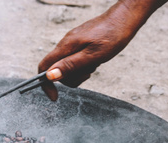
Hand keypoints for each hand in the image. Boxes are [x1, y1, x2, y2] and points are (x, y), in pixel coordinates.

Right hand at [38, 0, 166, 99]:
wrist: (124, 20)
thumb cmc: (112, 37)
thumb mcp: (92, 56)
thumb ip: (70, 66)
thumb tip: (50, 76)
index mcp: (66, 46)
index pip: (44, 66)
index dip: (46, 84)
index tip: (54, 97)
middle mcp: (65, 44)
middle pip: (56, 70)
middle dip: (70, 78)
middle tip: (88, 72)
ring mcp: (72, 43)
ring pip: (67, 66)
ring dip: (79, 71)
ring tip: (94, 64)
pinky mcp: (79, 43)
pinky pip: (75, 60)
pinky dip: (83, 65)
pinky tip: (95, 59)